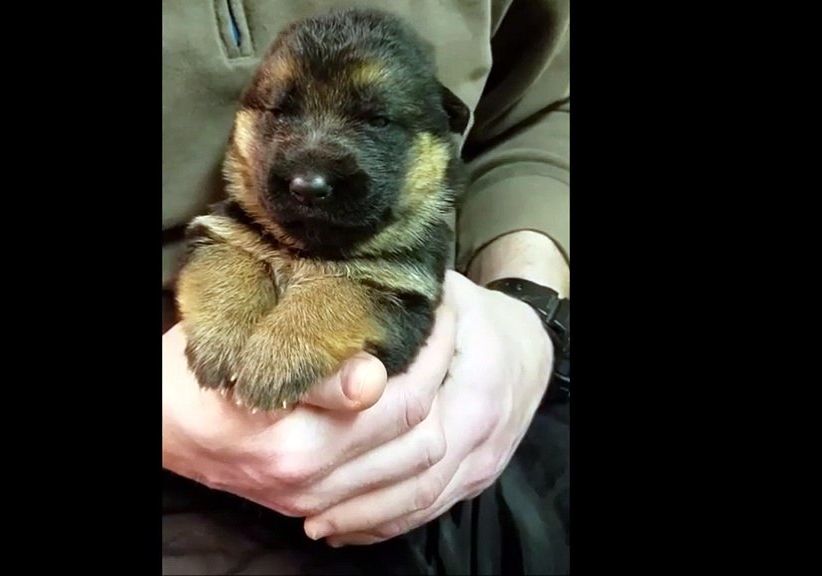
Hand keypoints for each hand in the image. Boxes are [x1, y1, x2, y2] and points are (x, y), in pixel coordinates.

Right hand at [161, 297, 457, 517]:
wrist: (157, 425)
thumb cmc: (198, 373)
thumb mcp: (245, 352)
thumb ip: (311, 369)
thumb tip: (374, 377)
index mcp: (298, 442)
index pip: (401, 400)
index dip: (433, 349)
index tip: (442, 309)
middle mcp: (311, 479)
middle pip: (418, 438)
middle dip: (445, 379)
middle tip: (448, 331)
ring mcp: (313, 500)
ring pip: (413, 470)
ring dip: (438, 416)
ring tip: (438, 365)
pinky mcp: (312, 508)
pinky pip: (388, 491)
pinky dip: (410, 453)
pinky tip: (412, 411)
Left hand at [302, 270, 553, 545]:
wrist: (529, 349)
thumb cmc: (474, 317)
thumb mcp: (441, 297)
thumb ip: (396, 310)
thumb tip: (331, 314)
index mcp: (473, 385)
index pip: (410, 419)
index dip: (354, 438)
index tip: (300, 446)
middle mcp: (481, 433)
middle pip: (413, 476)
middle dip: (350, 490)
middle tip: (292, 493)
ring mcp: (482, 463)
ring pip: (420, 502)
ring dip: (363, 515)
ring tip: (308, 517)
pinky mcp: (474, 481)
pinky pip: (428, 511)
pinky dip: (383, 522)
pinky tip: (342, 524)